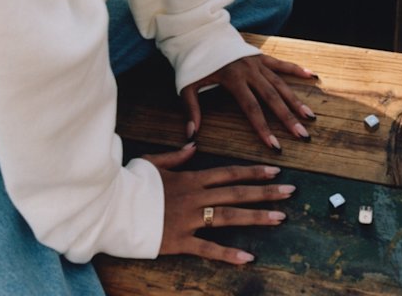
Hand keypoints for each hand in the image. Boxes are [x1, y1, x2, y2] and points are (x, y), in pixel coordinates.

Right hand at [144, 143, 295, 263]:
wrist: (112, 206)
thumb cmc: (132, 182)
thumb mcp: (155, 162)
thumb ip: (177, 155)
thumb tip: (194, 143)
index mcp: (191, 178)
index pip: (229, 173)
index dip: (252, 171)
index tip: (274, 170)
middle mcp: (195, 197)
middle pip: (236, 193)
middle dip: (265, 191)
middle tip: (290, 190)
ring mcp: (189, 219)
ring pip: (229, 217)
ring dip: (257, 216)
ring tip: (280, 217)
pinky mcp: (179, 241)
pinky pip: (207, 248)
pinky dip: (228, 253)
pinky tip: (248, 257)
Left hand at [181, 54, 317, 151]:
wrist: (200, 32)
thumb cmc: (194, 61)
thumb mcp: (187, 84)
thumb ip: (192, 109)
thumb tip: (192, 134)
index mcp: (233, 78)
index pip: (251, 107)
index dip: (263, 127)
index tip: (274, 145)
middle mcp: (249, 70)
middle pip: (272, 97)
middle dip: (287, 117)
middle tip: (302, 134)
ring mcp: (257, 62)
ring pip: (280, 83)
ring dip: (295, 100)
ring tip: (309, 116)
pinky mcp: (261, 56)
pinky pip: (281, 64)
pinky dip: (296, 69)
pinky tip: (311, 76)